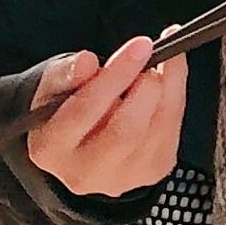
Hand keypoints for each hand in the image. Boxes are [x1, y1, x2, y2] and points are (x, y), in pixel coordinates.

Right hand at [23, 37, 185, 197]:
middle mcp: (84, 173)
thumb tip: (86, 62)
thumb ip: (66, 73)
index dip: (116, 76)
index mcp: (50, 148)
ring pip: (156, 133)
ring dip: (166, 89)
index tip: (140, 46)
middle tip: (151, 54)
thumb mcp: (54, 84)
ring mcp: (121, 178)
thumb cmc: (64, 107)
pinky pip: (171, 133)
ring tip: (156, 64)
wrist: (78, 142)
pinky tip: (167, 80)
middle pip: (125, 131)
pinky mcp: (150, 173)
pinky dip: (175, 98)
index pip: (85, 111)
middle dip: (146, 87)